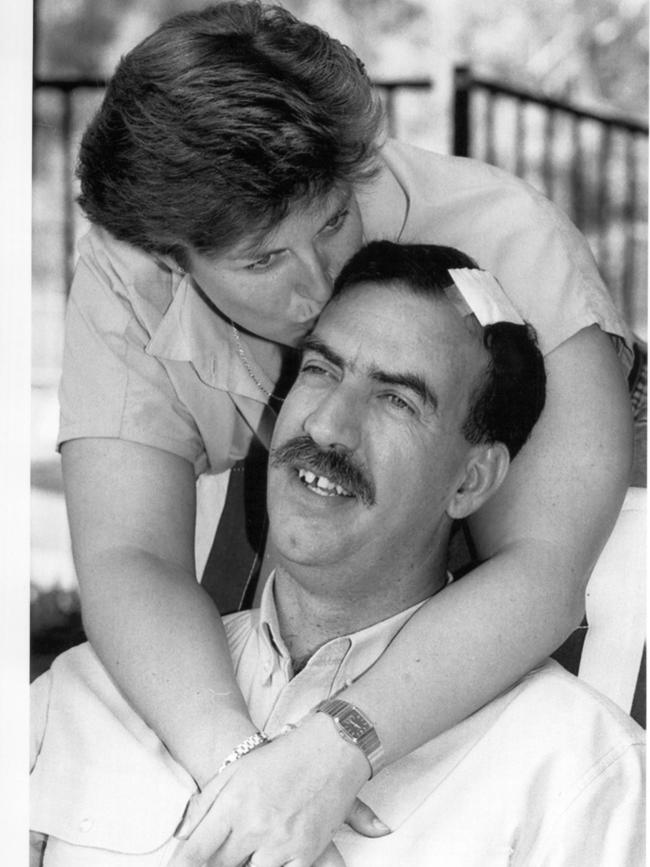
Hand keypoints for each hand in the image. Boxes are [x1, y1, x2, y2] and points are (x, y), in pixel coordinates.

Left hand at [170, 714, 389, 866]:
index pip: (196, 852)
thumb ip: (205, 803)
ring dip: (246, 863)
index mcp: (235, 805)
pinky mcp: (307, 853)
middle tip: (223, 850)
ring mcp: (282, 843)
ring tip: (249, 847)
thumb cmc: (282, 757)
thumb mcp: (236, 770)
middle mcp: (256, 827)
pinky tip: (269, 855)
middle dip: (217, 862)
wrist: (331, 749)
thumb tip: (182, 834)